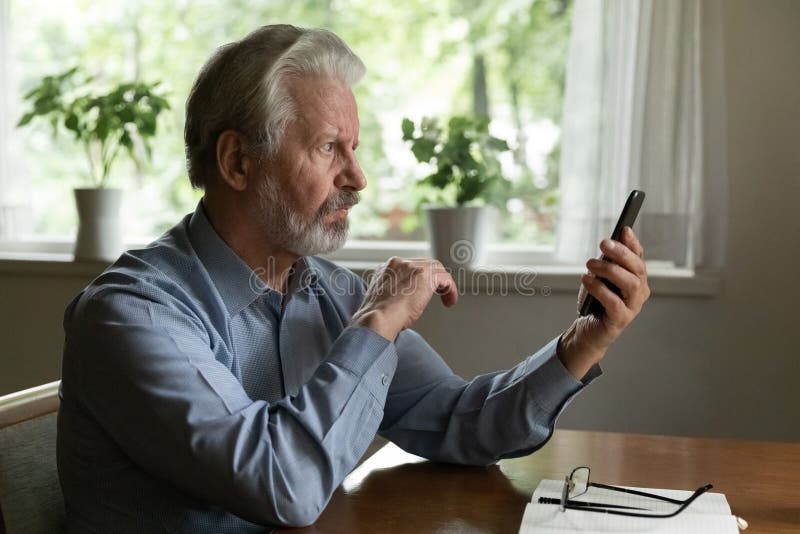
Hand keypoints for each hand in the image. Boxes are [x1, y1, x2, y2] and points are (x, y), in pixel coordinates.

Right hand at [350, 257, 458, 340]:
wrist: (377, 319)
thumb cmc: (378, 317)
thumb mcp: (383, 300)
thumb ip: (394, 294)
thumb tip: (405, 301)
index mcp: (387, 268)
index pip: (410, 268)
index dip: (420, 280)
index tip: (422, 292)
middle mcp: (398, 264)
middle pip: (424, 265)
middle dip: (433, 280)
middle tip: (438, 294)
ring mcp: (412, 267)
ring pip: (436, 269)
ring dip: (443, 285)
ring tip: (447, 300)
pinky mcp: (425, 275)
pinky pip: (445, 278)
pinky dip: (450, 290)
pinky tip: (450, 301)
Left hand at [558, 227, 650, 378]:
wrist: (587, 331)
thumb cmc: (594, 302)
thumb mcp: (599, 278)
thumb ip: (607, 262)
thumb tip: (609, 245)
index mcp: (636, 279)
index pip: (638, 258)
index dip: (633, 243)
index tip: (623, 229)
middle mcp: (639, 292)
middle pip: (637, 269)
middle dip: (621, 253)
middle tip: (603, 244)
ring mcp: (633, 307)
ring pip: (630, 284)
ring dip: (609, 270)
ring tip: (590, 264)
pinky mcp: (621, 320)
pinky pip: (614, 302)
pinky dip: (599, 288)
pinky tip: (586, 280)